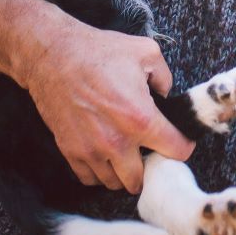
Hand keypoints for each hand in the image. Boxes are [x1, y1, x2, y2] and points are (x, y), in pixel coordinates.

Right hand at [18, 17, 195, 193]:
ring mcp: (91, 150)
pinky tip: (104, 156)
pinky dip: (99, 173)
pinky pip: (90, 179)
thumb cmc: (97, 51)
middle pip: (142, 178)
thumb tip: (165, 97)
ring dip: (123, 172)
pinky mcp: (70, 151)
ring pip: (115, 183)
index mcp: (141, 118)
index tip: (179, 141)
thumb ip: (165, 78)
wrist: (52, 55)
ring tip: (125, 155)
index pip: (176, 151)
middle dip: (149, 166)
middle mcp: (117, 142)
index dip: (183, 146)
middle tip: (148, 151)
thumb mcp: (146, 52)